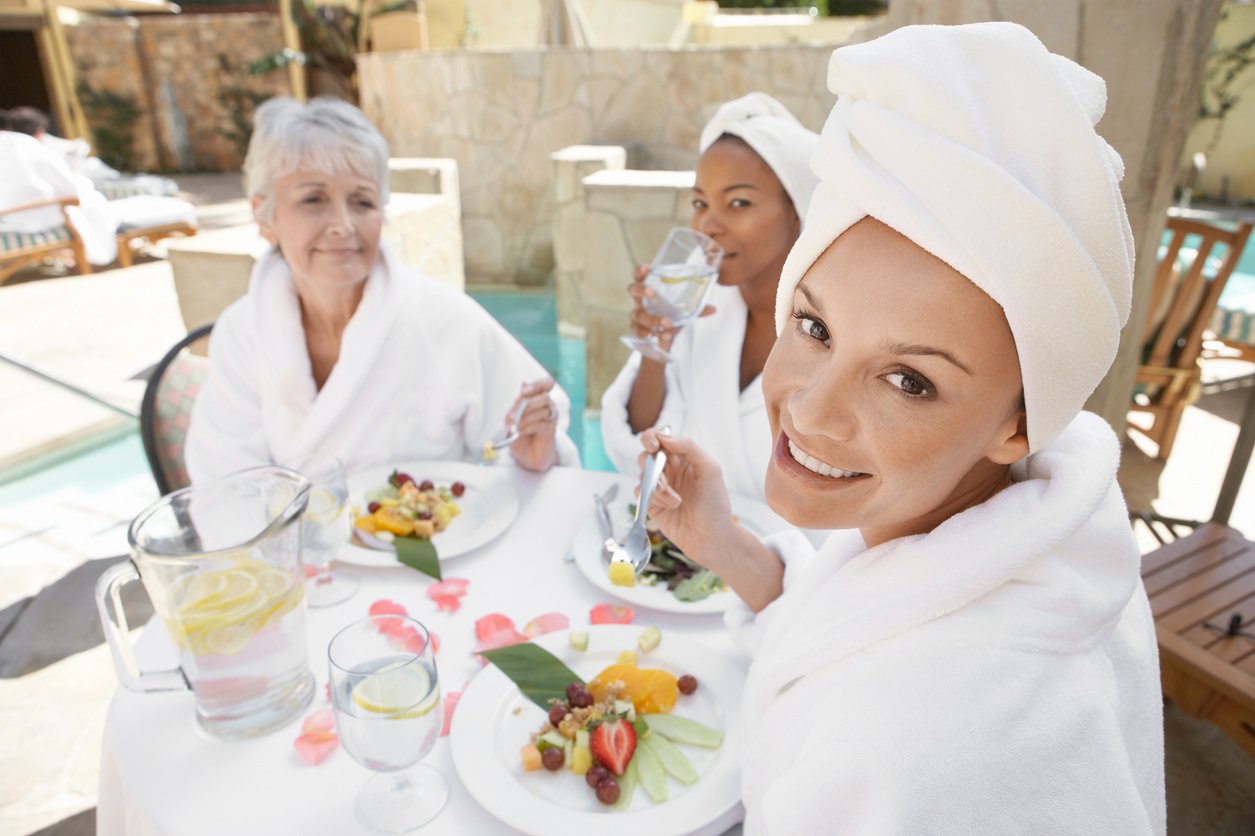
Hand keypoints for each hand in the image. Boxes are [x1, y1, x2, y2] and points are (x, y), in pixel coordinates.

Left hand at [507, 378, 559, 471]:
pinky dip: (528, 427)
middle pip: (545, 396)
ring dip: (525, 418)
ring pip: (543, 410)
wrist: (525, 454)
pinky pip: (541, 424)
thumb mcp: (512, 417)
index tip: (525, 391)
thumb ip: (518, 402)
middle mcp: (547, 406)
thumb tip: (523, 383)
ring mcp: (551, 418)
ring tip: (515, 427)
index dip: (537, 385)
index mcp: (538, 398)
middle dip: (528, 404)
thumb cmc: (518, 434)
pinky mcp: (551, 430)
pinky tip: (520, 432)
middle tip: (512, 416)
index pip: (546, 384)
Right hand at [627, 264, 715, 351]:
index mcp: (649, 289)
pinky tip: (665, 335)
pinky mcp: (637, 330)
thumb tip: (714, 309)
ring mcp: (636, 315)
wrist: (663, 338)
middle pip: (632, 290)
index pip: (639, 275)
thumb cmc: (670, 315)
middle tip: (653, 292)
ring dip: (652, 318)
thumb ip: (697, 308)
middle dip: (641, 290)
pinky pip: (639, 332)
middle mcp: (639, 300)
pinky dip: (651, 334)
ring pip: (637, 314)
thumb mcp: (684, 310)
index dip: (640, 271)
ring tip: (668, 322)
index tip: (647, 268)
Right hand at [637, 430, 734, 571]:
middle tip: (662, 474)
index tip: (654, 446)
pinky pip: (639, 492)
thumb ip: (688, 448)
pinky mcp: (650, 503)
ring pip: (643, 474)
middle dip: (652, 464)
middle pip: (647, 455)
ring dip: (659, 487)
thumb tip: (665, 437)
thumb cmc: (714, 504)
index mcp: (683, 458)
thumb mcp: (710, 470)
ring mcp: (658, 487)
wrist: (710, 537)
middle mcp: (669, 470)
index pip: (661, 438)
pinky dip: (653, 498)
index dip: (652, 438)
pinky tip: (670, 507)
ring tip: (677, 501)